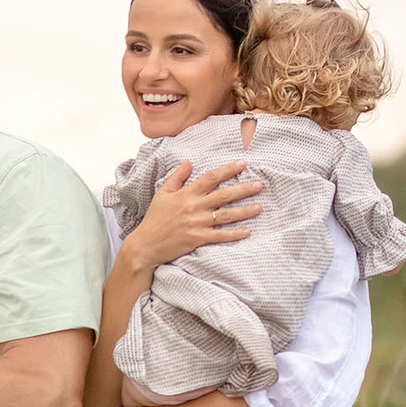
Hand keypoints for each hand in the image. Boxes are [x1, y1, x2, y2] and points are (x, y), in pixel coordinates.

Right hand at [123, 160, 261, 273]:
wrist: (145, 244)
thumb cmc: (154, 219)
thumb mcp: (162, 194)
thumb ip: (177, 177)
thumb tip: (188, 162)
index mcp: (186, 194)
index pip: (210, 178)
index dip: (227, 170)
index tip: (242, 164)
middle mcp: (194, 207)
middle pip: (223, 195)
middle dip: (243, 189)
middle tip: (259, 185)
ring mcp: (197, 224)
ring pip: (225, 215)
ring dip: (244, 211)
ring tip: (260, 207)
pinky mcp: (197, 239)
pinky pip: (219, 236)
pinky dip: (234, 234)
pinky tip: (247, 232)